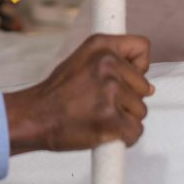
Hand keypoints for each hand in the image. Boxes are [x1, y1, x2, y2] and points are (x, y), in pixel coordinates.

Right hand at [3, 33, 152, 153]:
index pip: (142, 48)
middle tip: (100, 102)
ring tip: (98, 116)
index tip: (126, 77)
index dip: (138, 66)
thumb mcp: (81, 60)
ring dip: (124, 118)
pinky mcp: (111, 119)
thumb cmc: (55, 93)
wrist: (34, 117)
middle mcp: (107, 65)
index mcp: (101, 46)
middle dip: (128, 98)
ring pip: (140, 110)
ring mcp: (110, 92)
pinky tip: (104, 131)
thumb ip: (113, 63)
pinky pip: (136, 131)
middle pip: (144, 85)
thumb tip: (149, 87)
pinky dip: (124, 137)